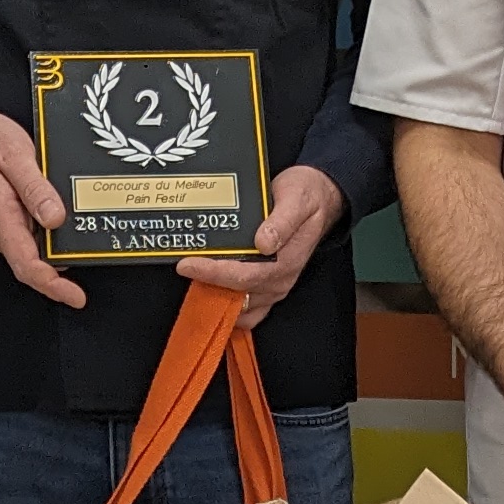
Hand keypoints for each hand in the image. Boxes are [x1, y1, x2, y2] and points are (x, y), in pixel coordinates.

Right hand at [0, 104, 81, 308]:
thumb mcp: (14, 154)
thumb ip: (35, 188)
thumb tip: (56, 218)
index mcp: (0, 216)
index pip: (26, 265)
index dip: (53, 286)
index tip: (76, 296)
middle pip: (35, 263)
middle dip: (65, 266)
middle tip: (94, 252)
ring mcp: (1, 227)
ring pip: (35, 250)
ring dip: (60, 248)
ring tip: (86, 233)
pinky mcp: (6, 221)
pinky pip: (31, 236)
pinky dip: (51, 234)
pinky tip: (66, 221)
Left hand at [178, 162, 343, 327]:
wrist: (322, 199)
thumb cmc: (307, 196)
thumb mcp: (297, 200)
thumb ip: (282, 221)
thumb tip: (263, 242)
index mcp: (285, 262)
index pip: (243, 277)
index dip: (212, 273)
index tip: (187, 264)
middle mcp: (279, 280)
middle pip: (236, 295)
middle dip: (206, 286)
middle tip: (182, 269)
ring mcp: (273, 286)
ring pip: (239, 307)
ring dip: (214, 297)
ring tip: (190, 279)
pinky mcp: (267, 285)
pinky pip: (244, 307)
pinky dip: (224, 302)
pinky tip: (205, 287)